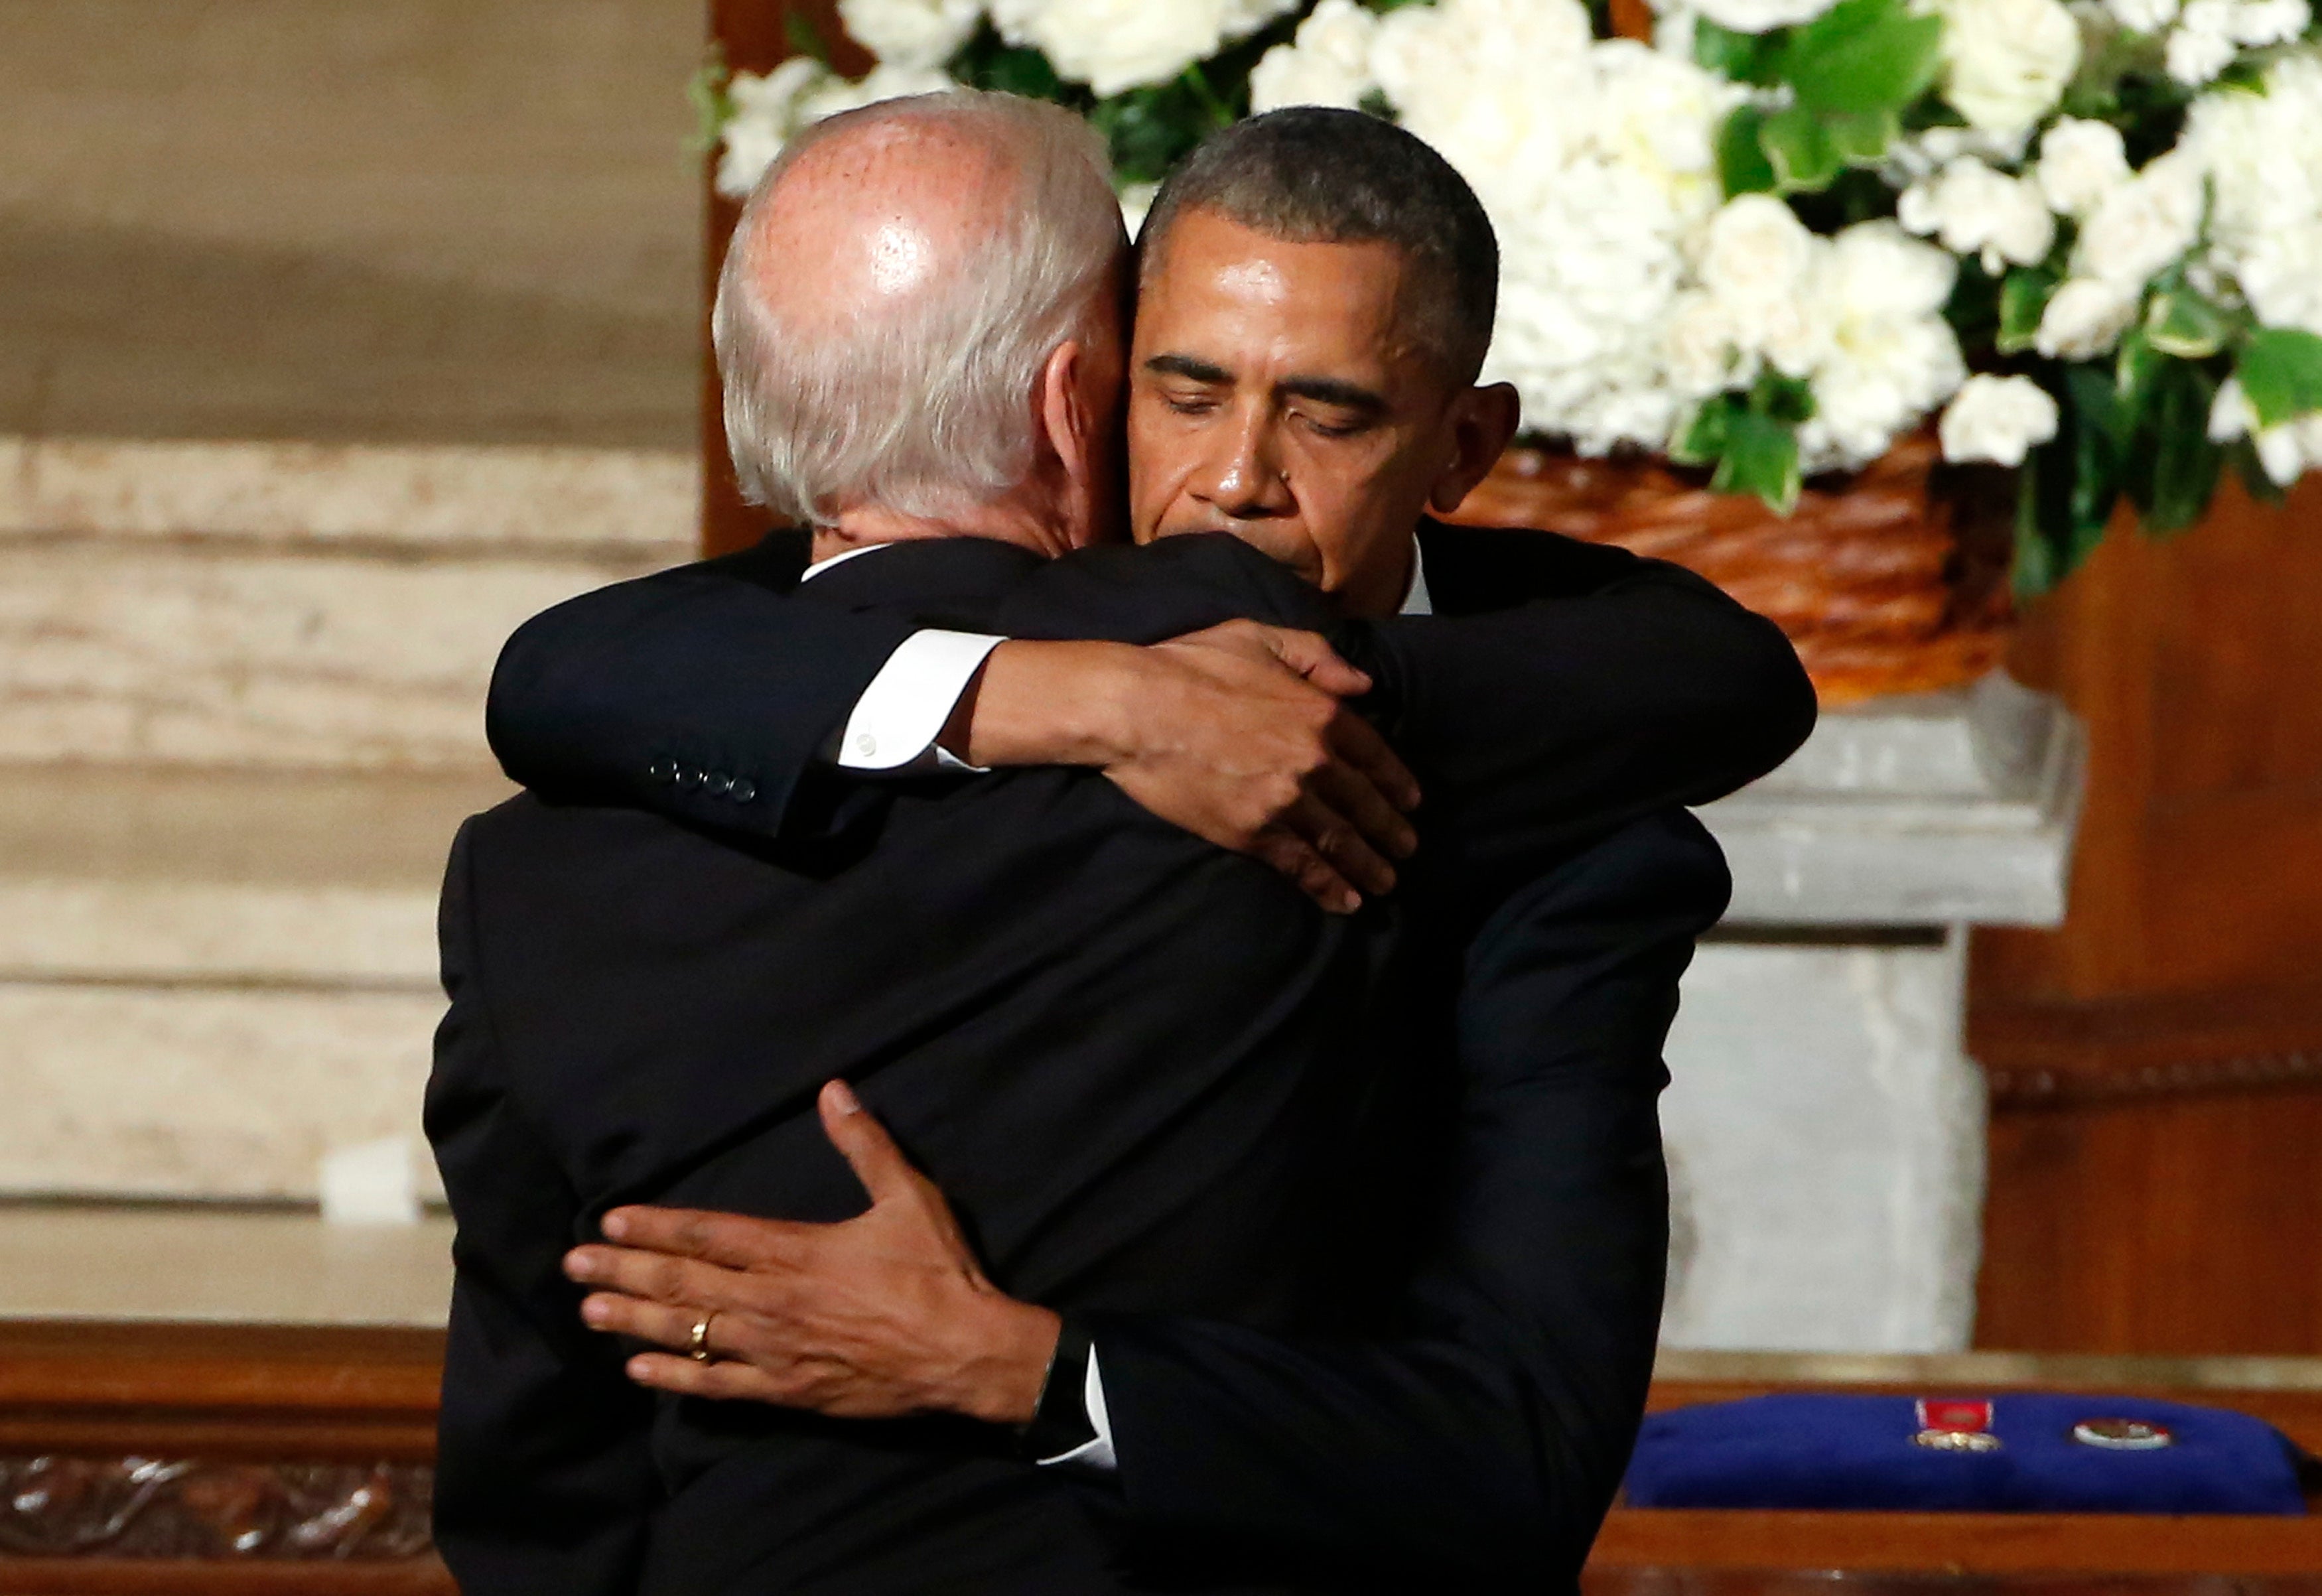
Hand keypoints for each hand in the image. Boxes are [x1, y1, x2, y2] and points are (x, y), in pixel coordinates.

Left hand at [562, 1080, 1058, 1424]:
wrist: (967, 1354)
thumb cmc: (938, 1274)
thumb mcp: (909, 1197)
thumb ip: (865, 1146)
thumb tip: (834, 1091)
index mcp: (798, 1250)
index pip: (711, 1234)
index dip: (657, 1226)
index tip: (611, 1220)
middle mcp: (775, 1300)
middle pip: (685, 1282)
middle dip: (626, 1269)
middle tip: (574, 1264)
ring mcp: (777, 1349)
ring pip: (691, 1332)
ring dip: (636, 1319)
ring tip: (590, 1309)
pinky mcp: (789, 1391)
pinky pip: (720, 1386)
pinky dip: (677, 1377)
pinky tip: (640, 1370)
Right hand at [961, 624, 1420, 912]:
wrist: (1137, 708)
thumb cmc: (1192, 664)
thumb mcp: (1259, 636)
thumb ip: (1317, 656)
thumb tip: (1364, 684)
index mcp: (1321, 712)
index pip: (1376, 754)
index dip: (1397, 782)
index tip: (1411, 801)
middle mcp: (1315, 761)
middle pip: (1365, 804)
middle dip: (1390, 830)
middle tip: (1406, 849)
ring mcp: (1285, 801)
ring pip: (1339, 840)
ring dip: (1368, 865)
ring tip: (1386, 882)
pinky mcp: (1252, 832)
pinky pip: (1301, 865)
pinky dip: (1327, 886)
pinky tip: (1345, 901)